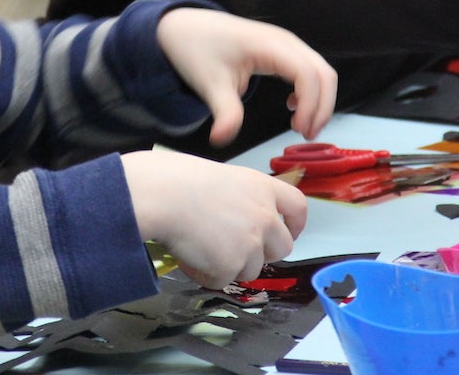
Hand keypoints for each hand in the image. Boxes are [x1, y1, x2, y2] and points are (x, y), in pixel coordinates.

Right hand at [122, 149, 305, 287]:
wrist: (160, 195)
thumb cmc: (176, 178)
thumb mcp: (220, 177)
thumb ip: (239, 198)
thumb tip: (234, 218)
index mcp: (261, 187)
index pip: (298, 207)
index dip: (295, 224)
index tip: (288, 232)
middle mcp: (263, 216)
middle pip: (283, 247)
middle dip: (262, 253)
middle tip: (236, 249)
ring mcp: (250, 243)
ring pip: (252, 269)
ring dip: (230, 264)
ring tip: (201, 247)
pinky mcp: (231, 265)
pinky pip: (222, 280)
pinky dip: (205, 274)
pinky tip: (189, 255)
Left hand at [156, 8, 336, 145]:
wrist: (184, 27)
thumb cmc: (197, 50)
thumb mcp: (209, 84)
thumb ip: (224, 113)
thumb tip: (221, 140)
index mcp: (269, 45)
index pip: (308, 74)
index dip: (311, 105)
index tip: (297, 130)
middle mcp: (285, 41)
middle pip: (324, 73)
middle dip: (322, 106)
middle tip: (306, 134)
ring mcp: (285, 43)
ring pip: (320, 71)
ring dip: (319, 100)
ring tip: (302, 127)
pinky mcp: (281, 49)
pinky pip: (308, 69)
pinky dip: (310, 91)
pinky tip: (292, 107)